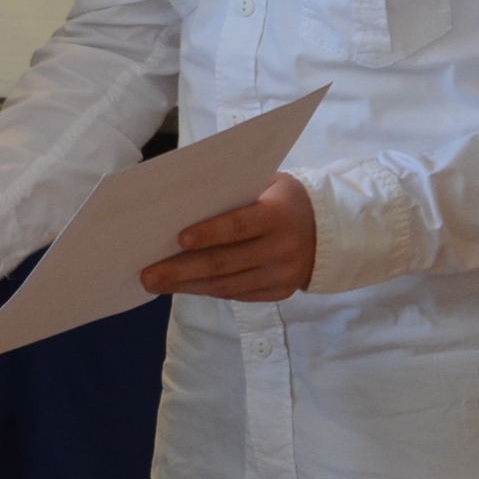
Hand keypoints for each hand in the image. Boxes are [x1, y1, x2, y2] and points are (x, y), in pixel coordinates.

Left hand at [139, 172, 316, 301]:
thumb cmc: (283, 198)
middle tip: (148, 274)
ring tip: (156, 283)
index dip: (209, 233)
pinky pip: (236, 294)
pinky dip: (207, 290)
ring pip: (226, 284)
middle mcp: (283, 249)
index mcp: (278, 215)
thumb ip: (233, 192)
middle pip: (225, 263)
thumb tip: (182, 203)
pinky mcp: (279, 292)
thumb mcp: (267, 184)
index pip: (239, 226)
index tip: (178, 239)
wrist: (329, 229)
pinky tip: (183, 286)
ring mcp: (282, 275)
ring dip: (188, 285)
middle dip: (182, 270)